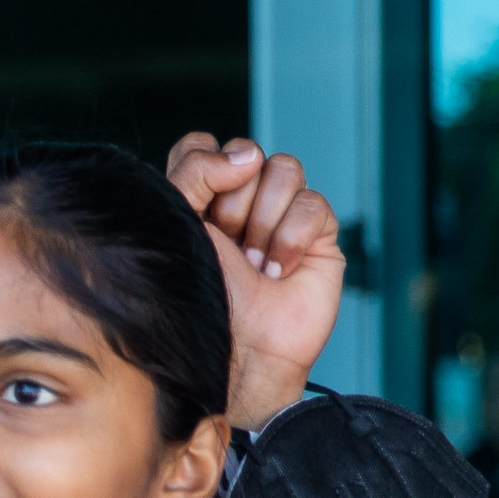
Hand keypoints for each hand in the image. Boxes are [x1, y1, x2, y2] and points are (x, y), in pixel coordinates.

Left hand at [165, 133, 345, 431]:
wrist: (238, 353)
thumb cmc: (200, 299)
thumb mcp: (179, 227)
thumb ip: (193, 173)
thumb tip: (247, 155)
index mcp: (197, 200)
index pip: (202, 144)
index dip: (203, 164)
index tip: (198, 207)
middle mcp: (239, 204)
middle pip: (246, 152)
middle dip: (233, 202)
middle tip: (228, 246)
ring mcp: (281, 217)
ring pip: (285, 168)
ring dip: (263, 220)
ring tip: (254, 264)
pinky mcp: (319, 235)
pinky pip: (313, 202)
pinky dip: (292, 238)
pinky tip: (279, 272)